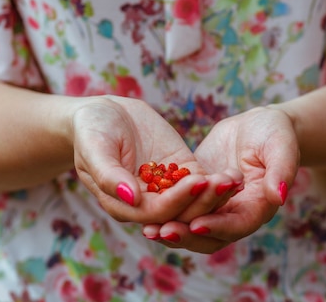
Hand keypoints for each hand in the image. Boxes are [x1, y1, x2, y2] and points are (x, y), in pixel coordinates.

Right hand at [71, 95, 241, 224]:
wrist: (102, 113)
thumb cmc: (91, 131)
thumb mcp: (94, 148)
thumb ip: (109, 175)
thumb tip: (131, 198)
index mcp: (124, 205)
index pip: (155, 211)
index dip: (177, 200)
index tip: (196, 183)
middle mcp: (147, 202)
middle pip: (180, 211)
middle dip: (204, 200)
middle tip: (226, 184)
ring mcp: (165, 188)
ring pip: (194, 200)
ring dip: (215, 194)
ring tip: (234, 180)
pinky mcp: (179, 171)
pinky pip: (200, 181)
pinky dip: (217, 181)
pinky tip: (234, 174)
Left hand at [143, 106, 298, 252]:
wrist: (259, 126)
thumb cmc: (274, 133)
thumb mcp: (280, 146)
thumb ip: (282, 170)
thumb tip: (280, 196)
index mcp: (258, 207)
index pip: (237, 224)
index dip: (218, 226)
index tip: (196, 224)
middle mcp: (236, 214)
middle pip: (211, 235)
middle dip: (186, 235)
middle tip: (161, 232)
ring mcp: (216, 207)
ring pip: (193, 228)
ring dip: (172, 230)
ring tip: (147, 228)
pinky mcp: (199, 196)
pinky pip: (182, 209)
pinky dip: (165, 212)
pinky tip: (142, 210)